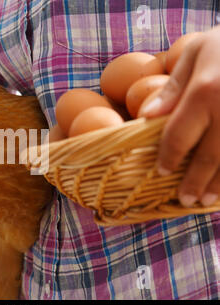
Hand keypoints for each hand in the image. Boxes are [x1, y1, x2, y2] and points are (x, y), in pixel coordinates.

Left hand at [139, 26, 219, 207]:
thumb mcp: (197, 52)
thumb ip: (173, 88)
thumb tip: (146, 116)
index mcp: (206, 92)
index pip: (179, 136)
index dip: (169, 157)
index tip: (162, 171)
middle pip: (210, 157)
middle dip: (195, 181)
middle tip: (185, 200)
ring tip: (206, 201)